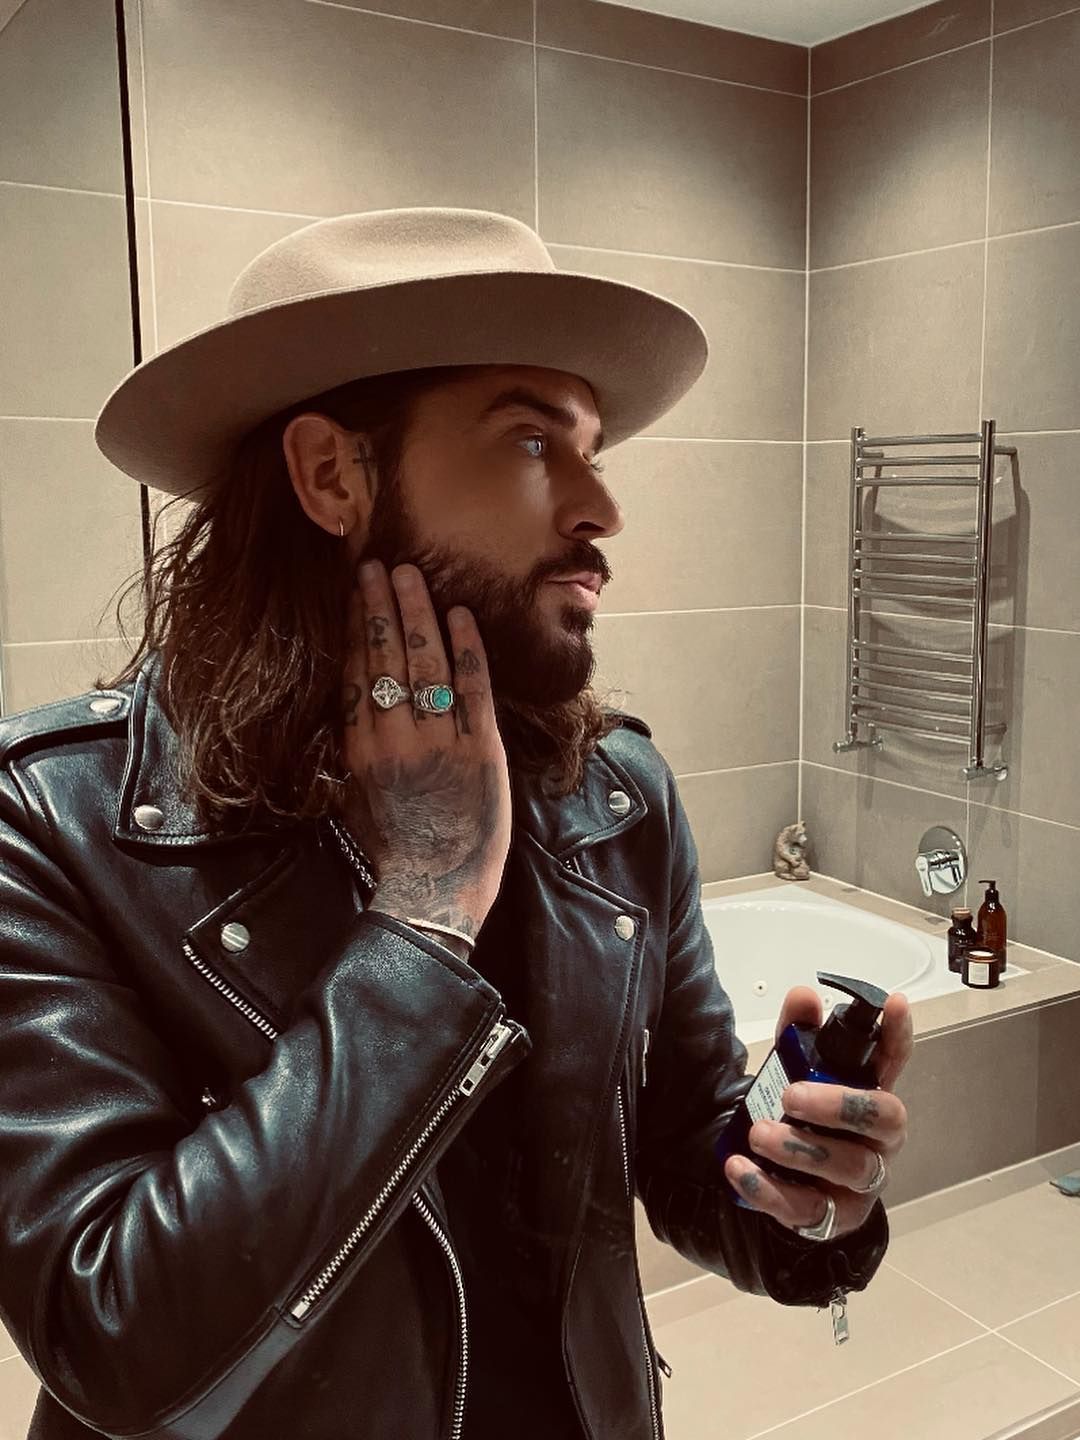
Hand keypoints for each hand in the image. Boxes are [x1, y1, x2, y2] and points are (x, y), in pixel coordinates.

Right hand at [338, 558, 512, 940]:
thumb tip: (352, 705)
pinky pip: (472, 688)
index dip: (354, 626)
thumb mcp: (355, 796)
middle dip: (381, 605)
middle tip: (380, 563)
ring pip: (424, 663)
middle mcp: (394, 736)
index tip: (353, 589)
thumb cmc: (393, 848)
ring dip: (419, 613)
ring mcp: (438, 740)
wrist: (434, 888)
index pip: (354, 671)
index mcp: (359, 748)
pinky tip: (461, 614)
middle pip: (385, 656)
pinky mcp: (479, 749)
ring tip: (412, 574)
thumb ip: (355, 748)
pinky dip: (467, 649)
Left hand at [724, 985, 911, 1238]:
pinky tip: (740, 1168)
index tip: (893, 1003)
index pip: (894, 1062)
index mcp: (872, 1098)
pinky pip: (807, 1208)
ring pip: (850, 1166)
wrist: (789, 1189)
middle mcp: (878, 1140)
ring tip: (760, 1133)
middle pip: (885, 1118)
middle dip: (840, 1103)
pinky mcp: (831, 1218)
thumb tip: (803, 996)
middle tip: (791, 1094)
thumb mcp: (794, 1074)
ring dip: (801, 1148)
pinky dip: (769, 1189)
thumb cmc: (802, 1124)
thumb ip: (797, 1036)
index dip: (898, 1034)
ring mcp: (860, 1183)